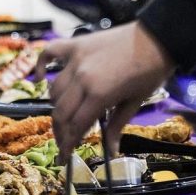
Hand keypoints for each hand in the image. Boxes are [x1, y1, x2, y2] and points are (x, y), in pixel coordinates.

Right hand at [34, 21, 175, 158]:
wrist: (157, 37)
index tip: (64, 157)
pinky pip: (49, 52)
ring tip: (64, 116)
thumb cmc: (150, 72)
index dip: (68, 144)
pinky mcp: (76, 44)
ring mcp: (76, 59)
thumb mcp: (135, 102)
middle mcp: (82, 77)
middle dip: (60, 131)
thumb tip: (112, 152)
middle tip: (64, 141)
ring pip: (55, 89)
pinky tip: (39, 77)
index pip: (75, 126)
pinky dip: (40, 64)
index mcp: (99, 94)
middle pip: (61, 111)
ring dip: (56, 106)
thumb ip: (118, 125)